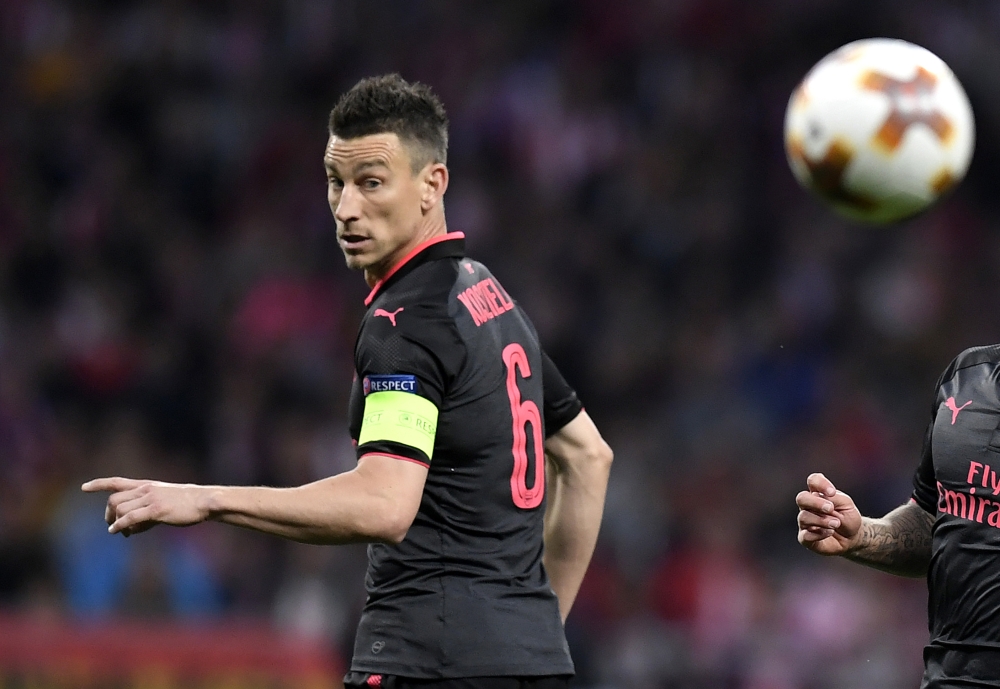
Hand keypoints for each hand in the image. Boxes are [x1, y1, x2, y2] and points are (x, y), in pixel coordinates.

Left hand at [81, 477, 211, 535]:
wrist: (204, 501)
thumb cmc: (187, 504)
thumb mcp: (164, 502)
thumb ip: (145, 512)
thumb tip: (131, 528)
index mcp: (146, 485)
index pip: (117, 482)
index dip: (99, 484)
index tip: (83, 488)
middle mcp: (145, 489)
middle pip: (114, 500)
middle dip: (108, 514)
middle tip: (111, 526)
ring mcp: (150, 499)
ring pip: (120, 509)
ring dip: (116, 523)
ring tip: (124, 533)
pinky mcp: (156, 510)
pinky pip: (131, 517)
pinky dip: (120, 525)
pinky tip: (119, 532)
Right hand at [796, 472, 862, 555]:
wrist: (852, 538)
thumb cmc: (848, 518)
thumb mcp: (847, 505)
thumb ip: (836, 499)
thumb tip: (823, 501)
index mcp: (819, 494)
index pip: (813, 481)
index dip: (820, 484)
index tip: (832, 492)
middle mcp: (808, 506)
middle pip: (801, 498)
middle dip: (816, 503)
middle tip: (830, 508)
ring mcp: (805, 522)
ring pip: (803, 517)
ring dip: (821, 520)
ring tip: (836, 524)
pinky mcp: (805, 538)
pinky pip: (805, 535)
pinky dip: (818, 534)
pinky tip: (829, 532)